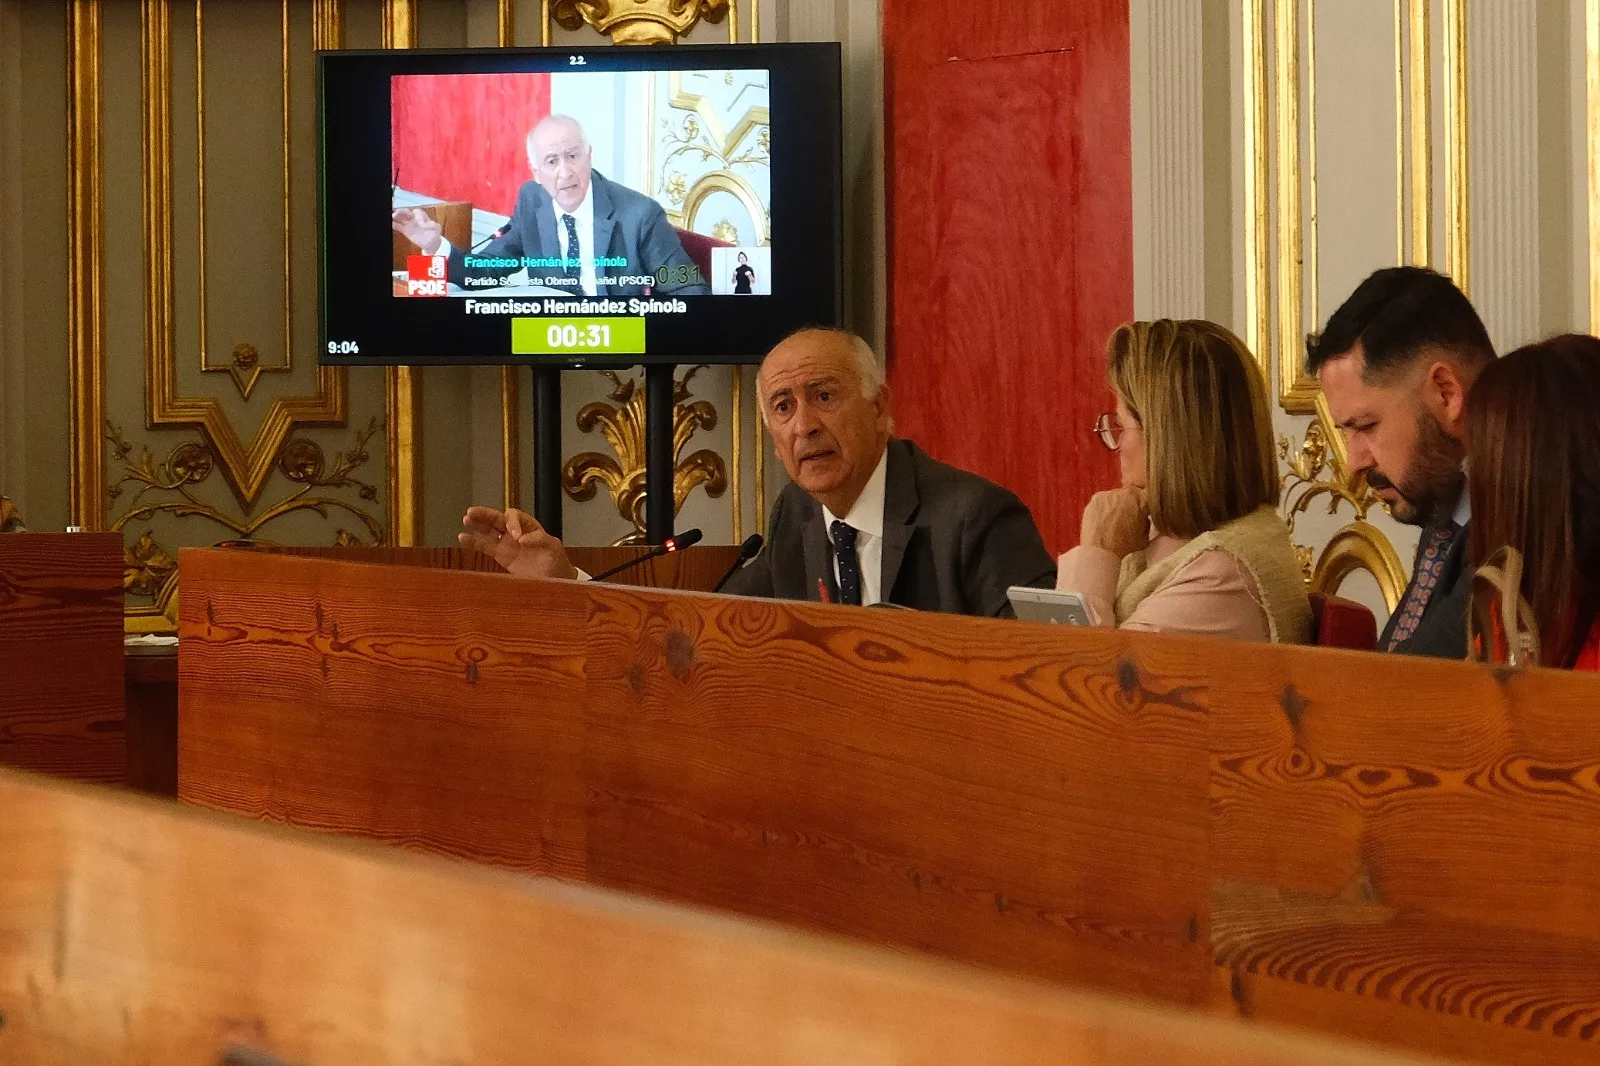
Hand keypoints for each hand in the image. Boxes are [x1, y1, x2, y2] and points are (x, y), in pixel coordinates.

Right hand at [392, 208, 442, 254]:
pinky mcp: (406, 231)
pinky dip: (394, 224)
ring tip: (392, 217)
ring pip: (400, 218)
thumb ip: (432, 224)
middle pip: (406, 212)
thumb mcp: (436, 227)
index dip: (417, 216)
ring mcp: (409, 224)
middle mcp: (414, 218)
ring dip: (395, 217)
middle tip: (396, 214)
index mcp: (422, 216)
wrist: (432, 243)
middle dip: (401, 212)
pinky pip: (398, 226)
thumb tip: (427, 224)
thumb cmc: (434, 233)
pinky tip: (391, 224)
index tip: (419, 223)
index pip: (417, 212)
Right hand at [458, 506, 577, 580]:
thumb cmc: (557, 562)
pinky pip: (485, 546)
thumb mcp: (553, 548)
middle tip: (472, 512)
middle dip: (485, 515)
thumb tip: (521, 539)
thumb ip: (540, 540)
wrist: (555, 580)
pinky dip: (473, 542)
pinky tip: (462, 538)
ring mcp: (507, 543)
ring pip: (488, 530)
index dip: (512, 523)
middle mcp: (515, 532)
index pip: (514, 516)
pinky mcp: (500, 556)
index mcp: (529, 526)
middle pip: (497, 518)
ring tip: (466, 520)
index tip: (516, 537)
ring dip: (477, 524)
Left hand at [1080, 487, 1149, 557]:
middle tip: (1126, 517)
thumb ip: (1146, 522)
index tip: (1143, 512)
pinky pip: (1103, 500)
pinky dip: (1103, 507)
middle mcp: (1127, 492)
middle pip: (1131, 495)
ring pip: (1116, 496)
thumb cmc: (1125, 546)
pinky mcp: (1096, 497)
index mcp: (1143, 500)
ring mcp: (1110, 493)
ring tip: (1112, 520)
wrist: (1101, 549)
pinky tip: (1102, 519)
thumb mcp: (1145, 537)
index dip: (1145, 505)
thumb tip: (1143, 518)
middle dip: (1130, 504)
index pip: (1148, 497)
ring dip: (1116, 505)